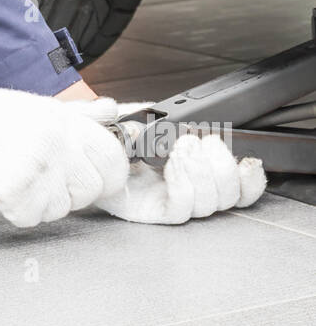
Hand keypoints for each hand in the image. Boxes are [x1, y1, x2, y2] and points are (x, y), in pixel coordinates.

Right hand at [0, 83, 127, 226]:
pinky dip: (20, 210)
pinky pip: (31, 216)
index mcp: (61, 121)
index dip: (111, 173)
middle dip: (75, 192)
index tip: (102, 179)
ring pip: (62, 208)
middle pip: (91, 189)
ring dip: (45, 202)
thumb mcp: (36, 105)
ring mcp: (33, 169)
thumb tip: (112, 111)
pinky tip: (7, 191)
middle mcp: (52, 144)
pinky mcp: (12, 191)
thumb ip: (78, 114)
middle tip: (55, 183)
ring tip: (25, 182)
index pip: (111, 156)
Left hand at [95, 130, 265, 223]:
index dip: (250, 181)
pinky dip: (183, 185)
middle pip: (227, 197)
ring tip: (185, 147)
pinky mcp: (149, 213)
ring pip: (207, 205)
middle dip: (224, 168)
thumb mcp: (140, 117)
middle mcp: (184, 190)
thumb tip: (177, 113)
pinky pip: (179, 210)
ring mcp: (167, 203)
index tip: (251, 161)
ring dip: (202, 172)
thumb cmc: (106, 138)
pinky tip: (173, 165)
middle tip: (204, 142)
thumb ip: (164, 115)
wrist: (76, 151)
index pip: (235, 187)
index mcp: (191, 170)